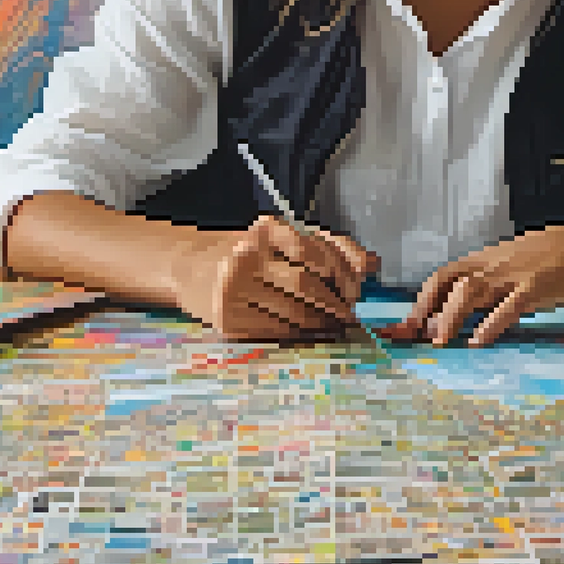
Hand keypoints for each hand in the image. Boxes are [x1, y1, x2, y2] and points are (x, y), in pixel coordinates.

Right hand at [181, 215, 378, 340]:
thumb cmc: (250, 254)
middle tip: (348, 312)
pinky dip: (298, 333)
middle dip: (335, 303)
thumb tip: (372, 264)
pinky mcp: (228, 319)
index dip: (342, 272)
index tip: (355, 287)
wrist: (191, 269)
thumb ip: (330, 247)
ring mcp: (234, 290)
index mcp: (266, 230)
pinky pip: (276, 330)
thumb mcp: (285, 240)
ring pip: (294, 313)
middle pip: (306, 285)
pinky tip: (307, 332)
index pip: (314, 251)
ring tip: (333, 324)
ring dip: (321, 322)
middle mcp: (247, 256)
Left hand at [389, 230, 563, 346]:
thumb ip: (476, 292)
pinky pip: (509, 306)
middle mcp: (490, 267)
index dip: (420, 301)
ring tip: (441, 341)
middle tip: (419, 337)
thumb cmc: (537, 264)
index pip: (441, 278)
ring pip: (473, 291)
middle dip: (431, 311)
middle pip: (452, 285)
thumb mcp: (502, 270)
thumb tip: (442, 321)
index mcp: (480, 263)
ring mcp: (512, 276)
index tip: (405, 327)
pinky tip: (479, 341)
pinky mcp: (534, 288)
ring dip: (453, 316)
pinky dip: (491, 323)